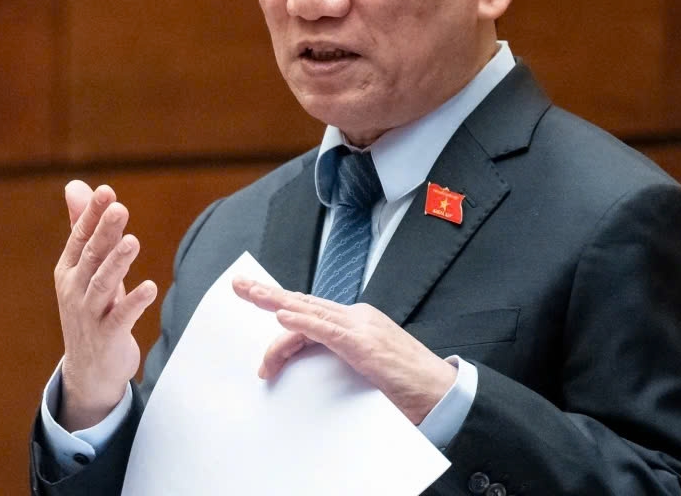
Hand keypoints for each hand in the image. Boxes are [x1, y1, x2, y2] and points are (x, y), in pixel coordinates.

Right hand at [54, 181, 157, 430]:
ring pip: (103, 284)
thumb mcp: (85, 268)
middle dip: (105, 231)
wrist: (89, 369)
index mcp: (69, 270)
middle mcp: (75, 290)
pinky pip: (122, 317)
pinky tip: (150, 287)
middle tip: (119, 208)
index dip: (92, 215)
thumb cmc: (91, 308)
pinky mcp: (108, 336)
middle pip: (92, 256)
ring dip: (118, 262)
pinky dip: (135, 302)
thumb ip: (83, 227)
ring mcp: (89, 314)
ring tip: (132, 241)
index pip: (80, 237)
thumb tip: (76, 185)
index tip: (106, 191)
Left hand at [232, 279, 456, 424]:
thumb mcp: (368, 367)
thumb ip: (343, 359)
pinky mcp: (364, 345)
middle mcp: (357, 318)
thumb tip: (315, 366)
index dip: (283, 305)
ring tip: (251, 295)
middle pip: (304, 304)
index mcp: (358, 322)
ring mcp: (361, 328)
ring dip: (276, 304)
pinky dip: (302, 323)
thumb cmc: (408, 386)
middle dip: (269, 294)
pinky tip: (282, 318)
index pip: (312, 311)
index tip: (259, 299)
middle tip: (240, 285)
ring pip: (309, 312)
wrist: (441, 394)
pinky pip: (326, 331)